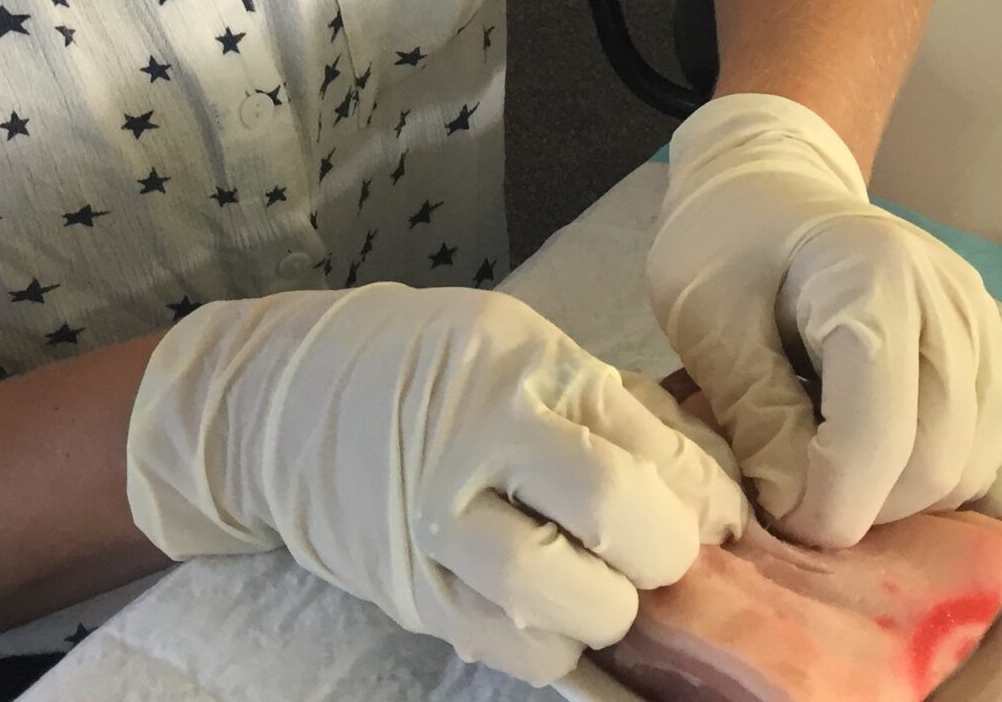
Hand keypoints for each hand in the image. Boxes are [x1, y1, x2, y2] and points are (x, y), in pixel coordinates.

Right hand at [126, 283, 746, 684]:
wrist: (282, 403)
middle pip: (612, 509)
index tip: (718, 520)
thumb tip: (718, 498)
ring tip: (604, 590)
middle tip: (656, 556)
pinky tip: (557, 621)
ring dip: (608, 610)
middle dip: (664, 552)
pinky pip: (512, 649)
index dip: (707, 498)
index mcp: (520, 366)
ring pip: (557, 594)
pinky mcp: (410, 588)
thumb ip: (621, 413)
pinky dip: (557, 651)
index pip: (650, 442)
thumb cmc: (427, 370)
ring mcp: (435, 518)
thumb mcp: (524, 351)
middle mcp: (477, 435)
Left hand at [644, 94, 1001, 547]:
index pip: (880, 432)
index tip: (773, 513)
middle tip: (788, 498)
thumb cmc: (727, 242)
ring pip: (967, 467)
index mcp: (875, 276)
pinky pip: (979, 449)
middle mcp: (949, 301)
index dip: (830, 503)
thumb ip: (754, 415)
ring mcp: (981, 327)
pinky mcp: (990, 352)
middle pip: (936, 461)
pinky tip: (862, 454)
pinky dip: (924, 477)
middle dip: (861, 507)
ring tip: (820, 468)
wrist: (771, 185)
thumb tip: (802, 509)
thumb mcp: (707, 320)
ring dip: (895, 499)